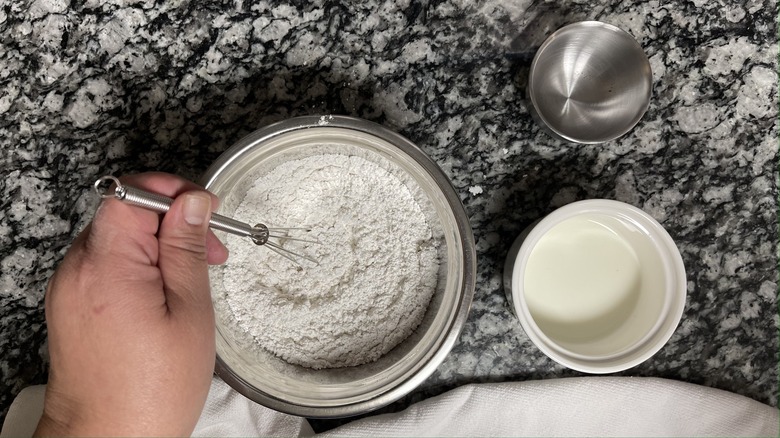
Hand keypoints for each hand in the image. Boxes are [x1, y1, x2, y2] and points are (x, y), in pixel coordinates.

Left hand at [35, 173, 227, 435]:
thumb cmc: (151, 390)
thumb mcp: (189, 313)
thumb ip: (188, 250)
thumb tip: (193, 202)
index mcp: (106, 267)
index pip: (129, 193)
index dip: (171, 193)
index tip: (203, 212)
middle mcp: (77, 270)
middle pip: (124, 213)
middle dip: (171, 222)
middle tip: (210, 251)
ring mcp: (69, 287)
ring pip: (118, 238)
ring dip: (158, 245)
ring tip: (191, 279)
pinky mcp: (71, 303)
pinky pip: (107, 264)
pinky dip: (139, 267)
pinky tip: (165, 295)